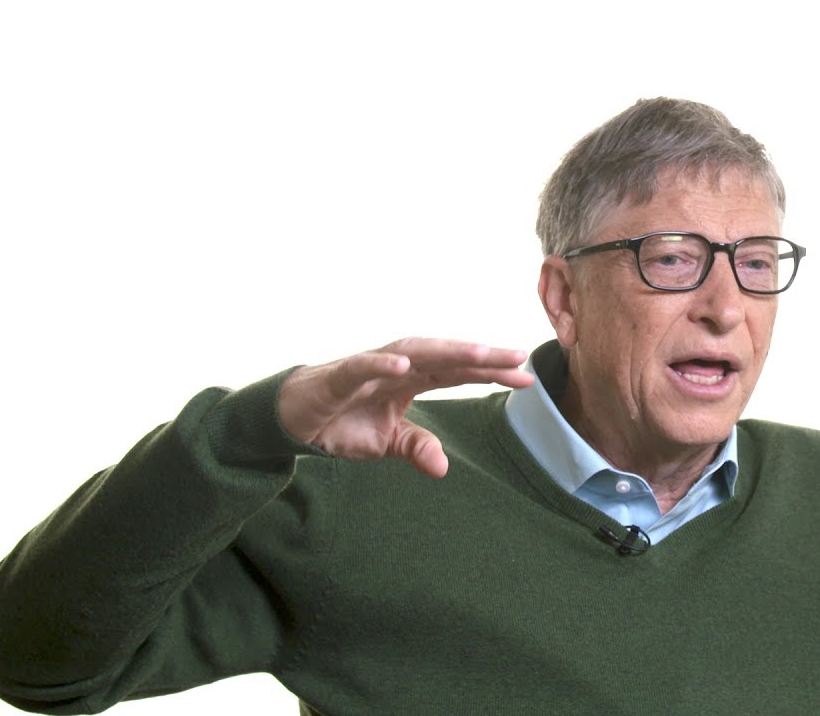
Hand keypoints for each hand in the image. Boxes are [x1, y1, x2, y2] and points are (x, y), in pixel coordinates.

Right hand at [278, 338, 534, 476]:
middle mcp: (398, 366)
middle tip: (518, 358)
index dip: (490, 373)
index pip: (459, 373)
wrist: (292, 418)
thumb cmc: (343, 422)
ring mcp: (370, 367)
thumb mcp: (386, 442)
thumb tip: (444, 467)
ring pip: (414, 352)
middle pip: (446, 357)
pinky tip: (405, 363)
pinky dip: (383, 362)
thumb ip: (416, 447)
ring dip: (446, 351)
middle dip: (482, 358)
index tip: (527, 378)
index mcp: (412, 379)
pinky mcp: (339, 376)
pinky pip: (363, 365)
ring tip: (480, 353)